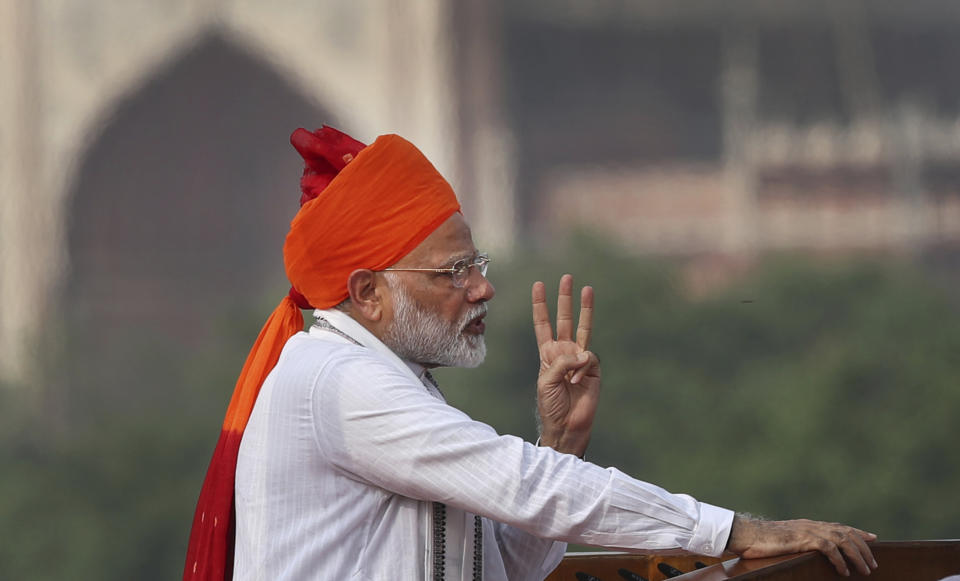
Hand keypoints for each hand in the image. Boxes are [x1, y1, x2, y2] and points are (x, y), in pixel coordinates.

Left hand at [532, 274, 600, 457]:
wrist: (566, 425)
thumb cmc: (551, 404)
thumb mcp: (546, 379)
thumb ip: (562, 362)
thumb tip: (584, 353)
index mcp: (548, 353)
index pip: (543, 324)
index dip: (540, 305)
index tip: (539, 285)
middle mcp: (564, 351)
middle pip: (564, 319)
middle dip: (564, 299)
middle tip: (567, 277)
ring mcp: (580, 359)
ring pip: (583, 328)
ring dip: (585, 308)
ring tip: (587, 288)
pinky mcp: (594, 368)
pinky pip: (588, 358)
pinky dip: (581, 368)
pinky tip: (577, 381)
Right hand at [727, 514, 877, 576]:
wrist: (746, 534)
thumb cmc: (761, 541)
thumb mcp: (784, 541)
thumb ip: (798, 543)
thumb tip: (806, 552)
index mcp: (808, 525)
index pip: (839, 526)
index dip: (857, 532)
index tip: (872, 538)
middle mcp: (811, 525)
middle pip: (846, 532)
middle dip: (863, 547)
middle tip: (874, 563)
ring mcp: (807, 530)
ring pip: (842, 539)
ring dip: (857, 555)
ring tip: (865, 570)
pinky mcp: (803, 538)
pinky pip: (829, 548)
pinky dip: (840, 559)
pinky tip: (844, 571)